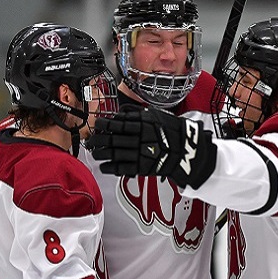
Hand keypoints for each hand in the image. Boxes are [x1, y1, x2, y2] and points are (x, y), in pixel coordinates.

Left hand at [88, 106, 216, 188]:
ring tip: (94, 154)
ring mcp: (141, 153)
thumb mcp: (156, 114)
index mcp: (142, 123)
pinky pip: (124, 167)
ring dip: (102, 154)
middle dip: (99, 140)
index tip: (97, 124)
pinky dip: (111, 168)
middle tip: (91, 141)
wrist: (186, 148)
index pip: (117, 123)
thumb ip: (137, 113)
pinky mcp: (143, 166)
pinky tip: (104, 167)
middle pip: (113, 139)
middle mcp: (139, 138)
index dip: (105, 124)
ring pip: (115, 153)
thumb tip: (121, 111)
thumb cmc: (172, 130)